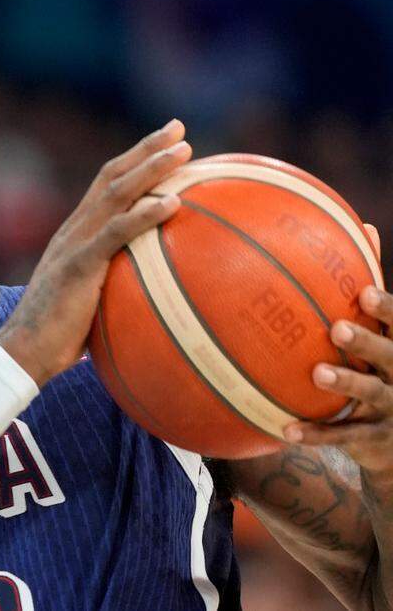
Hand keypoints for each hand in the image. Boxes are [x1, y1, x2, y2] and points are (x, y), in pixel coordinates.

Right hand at [0, 119, 190, 384]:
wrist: (23, 352)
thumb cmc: (58, 338)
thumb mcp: (91, 302)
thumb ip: (116, 286)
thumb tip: (156, 297)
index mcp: (75, 235)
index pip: (105, 185)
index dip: (134, 160)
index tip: (164, 143)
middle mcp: (73, 230)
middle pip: (112, 176)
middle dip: (146, 149)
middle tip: (179, 129)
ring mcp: (74, 245)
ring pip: (115, 194)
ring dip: (151, 168)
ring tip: (184, 151)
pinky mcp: (78, 265)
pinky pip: (116, 233)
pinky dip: (144, 214)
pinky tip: (172, 203)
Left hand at [285, 224, 392, 473]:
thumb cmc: (388, 369)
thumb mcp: (389, 334)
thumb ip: (375, 295)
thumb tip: (365, 226)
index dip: (389, 309)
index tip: (366, 293)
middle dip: (370, 343)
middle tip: (337, 329)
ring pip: (371, 394)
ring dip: (345, 383)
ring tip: (316, 373)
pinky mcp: (376, 441)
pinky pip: (342, 437)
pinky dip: (315, 434)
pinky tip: (284, 431)